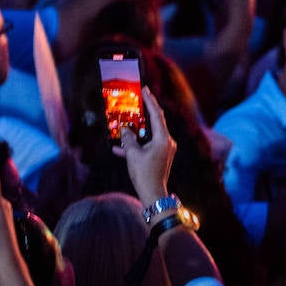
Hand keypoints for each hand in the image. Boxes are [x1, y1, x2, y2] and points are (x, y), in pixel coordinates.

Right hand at [112, 87, 175, 205]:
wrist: (153, 195)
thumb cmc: (144, 174)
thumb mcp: (133, 154)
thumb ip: (128, 139)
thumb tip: (125, 130)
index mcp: (163, 138)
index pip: (157, 114)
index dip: (150, 101)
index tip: (145, 89)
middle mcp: (167, 142)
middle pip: (155, 122)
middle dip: (144, 113)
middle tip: (138, 99)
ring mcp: (165, 150)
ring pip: (149, 135)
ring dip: (136, 132)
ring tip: (125, 125)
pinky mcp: (160, 157)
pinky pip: (147, 147)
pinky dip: (136, 146)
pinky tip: (119, 149)